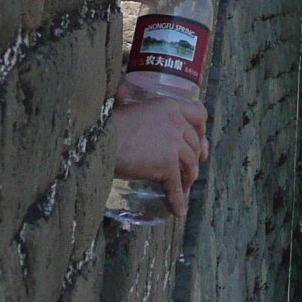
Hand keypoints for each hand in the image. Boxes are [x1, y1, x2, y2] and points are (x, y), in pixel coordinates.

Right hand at [111, 90, 208, 216]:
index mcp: (169, 105)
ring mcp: (173, 144)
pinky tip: (178, 210)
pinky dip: (178, 200)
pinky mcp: (167, 165)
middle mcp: (176, 122)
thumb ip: (125, 98)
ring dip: (188, 177)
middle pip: (193, 143)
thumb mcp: (121, 106)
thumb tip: (121, 90)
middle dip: (194, 158)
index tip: (200, 142)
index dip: (201, 131)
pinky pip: (176, 186)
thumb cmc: (105, 124)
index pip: (198, 115)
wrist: (99, 141)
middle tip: (191, 170)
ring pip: (189, 164)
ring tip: (183, 186)